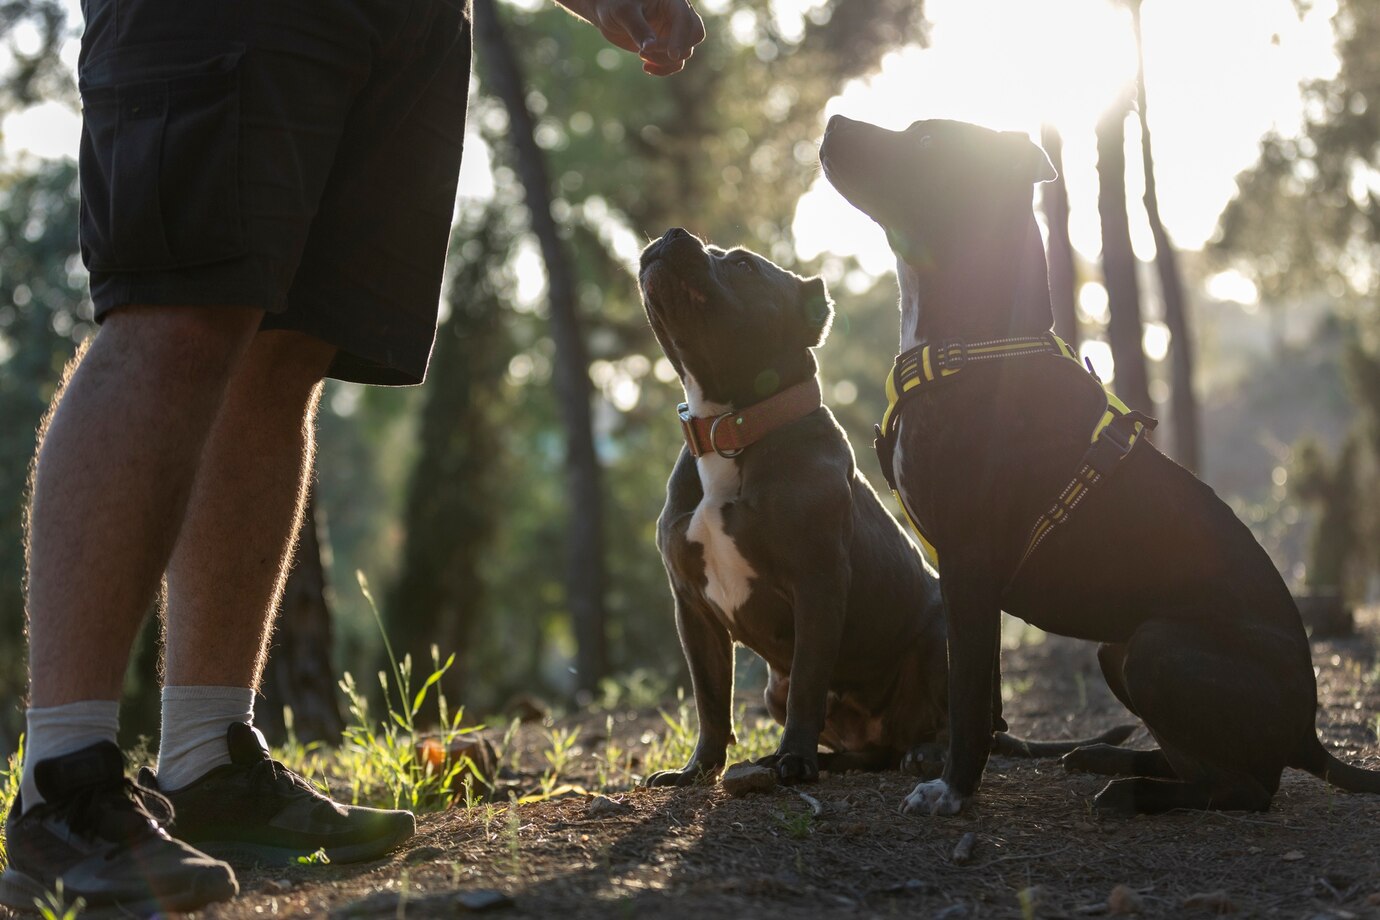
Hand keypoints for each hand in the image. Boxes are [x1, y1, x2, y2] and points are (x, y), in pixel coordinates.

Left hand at [582, 0, 705, 75]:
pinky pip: (674, 62)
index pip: (685, 18)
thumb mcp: (623, 13)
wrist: (606, 11)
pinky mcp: (665, 45)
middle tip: (647, 51)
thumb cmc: (613, 4)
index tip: (673, 55)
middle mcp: (676, 14)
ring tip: (640, 55)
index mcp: (671, 0)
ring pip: (685, 52)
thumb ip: (638, 28)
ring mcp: (672, 31)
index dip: (681, 37)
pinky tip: (646, 67)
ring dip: (665, 60)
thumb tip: (650, 47)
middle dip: (675, 49)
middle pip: (695, 34)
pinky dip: (663, 68)